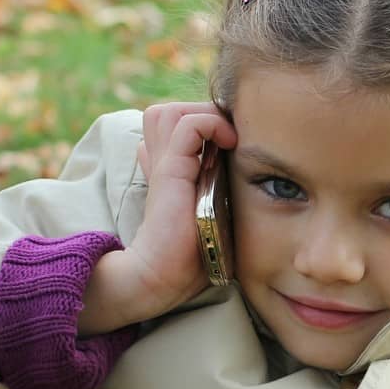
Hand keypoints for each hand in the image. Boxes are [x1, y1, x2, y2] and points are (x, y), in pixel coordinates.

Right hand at [78, 102, 237, 333]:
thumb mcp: (197, 217)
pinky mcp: (170, 171)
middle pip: (167, 112)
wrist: (162, 278)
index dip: (201, 126)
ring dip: (206, 116)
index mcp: (164, 170)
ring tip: (228, 140)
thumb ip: (196, 197)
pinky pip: (188, 125)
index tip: (228, 145)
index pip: (172, 126)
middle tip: (228, 141)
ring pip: (172, 110)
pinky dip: (210, 124)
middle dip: (202, 116)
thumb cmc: (187, 258)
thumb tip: (193, 177)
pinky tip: (229, 143)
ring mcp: (163, 164)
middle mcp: (160, 162)